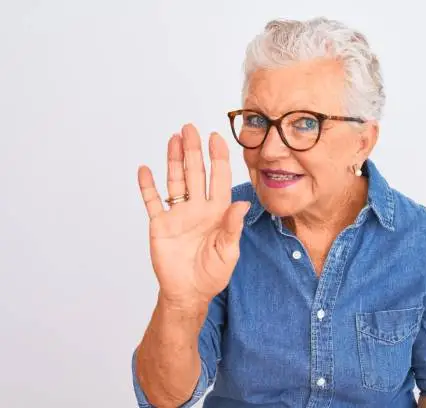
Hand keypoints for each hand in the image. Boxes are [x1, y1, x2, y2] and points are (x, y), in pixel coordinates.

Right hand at [137, 124, 249, 310]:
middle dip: (193, 150)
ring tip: (174, 139)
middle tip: (190, 127)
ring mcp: (177, 214)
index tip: (215, 137)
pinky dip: (147, 186)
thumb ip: (233, 227)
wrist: (188, 292)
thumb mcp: (228, 252)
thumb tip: (242, 203)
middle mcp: (197, 208)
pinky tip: (145, 169)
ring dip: (173, 160)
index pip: (218, 178)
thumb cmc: (212, 274)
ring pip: (175, 181)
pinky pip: (152, 202)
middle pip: (195, 173)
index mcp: (217, 212)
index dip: (217, 157)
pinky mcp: (159, 225)